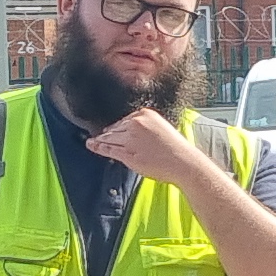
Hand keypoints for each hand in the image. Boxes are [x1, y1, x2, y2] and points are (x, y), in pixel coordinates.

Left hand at [84, 108, 232, 195]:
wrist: (183, 162)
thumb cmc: (177, 149)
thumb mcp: (161, 129)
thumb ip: (146, 128)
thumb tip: (132, 134)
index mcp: (145, 114)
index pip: (125, 120)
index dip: (118, 127)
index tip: (111, 131)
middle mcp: (136, 123)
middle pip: (115, 128)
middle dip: (108, 134)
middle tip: (98, 138)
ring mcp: (130, 138)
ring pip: (110, 138)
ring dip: (99, 140)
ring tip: (91, 142)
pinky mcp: (127, 153)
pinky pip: (109, 149)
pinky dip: (99, 147)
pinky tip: (92, 146)